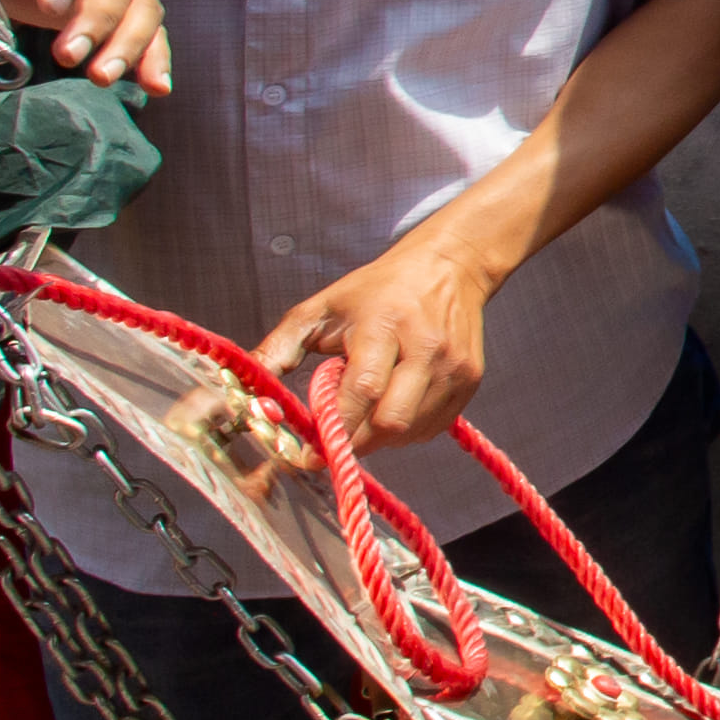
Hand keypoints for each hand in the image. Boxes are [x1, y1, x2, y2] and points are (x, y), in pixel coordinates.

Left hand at [260, 224, 502, 452]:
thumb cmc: (377, 290)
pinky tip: (391, 406)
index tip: (311, 452)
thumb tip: (249, 394)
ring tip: (365, 411)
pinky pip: (432, 427)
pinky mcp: (470, 380)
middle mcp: (425, 347)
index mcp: (384, 324)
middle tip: (334, 441)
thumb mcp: (320, 308)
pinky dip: (405, 431)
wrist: (448, 267)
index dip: (335, 428)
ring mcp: (454, 366)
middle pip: (390, 421)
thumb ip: (279, 348)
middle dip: (356, 442)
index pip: (361, 391)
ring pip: (411, 431)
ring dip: (379, 437)